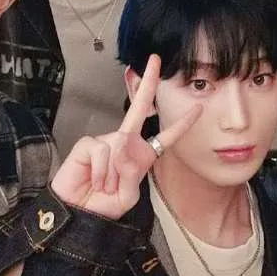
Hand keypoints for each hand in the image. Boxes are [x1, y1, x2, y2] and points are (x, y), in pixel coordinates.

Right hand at [50, 55, 202, 218]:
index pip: (166, 137)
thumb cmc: (103, 205)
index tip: (198, 109)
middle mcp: (125, 143)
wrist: (78, 214)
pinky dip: (101, 171)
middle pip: (139, 108)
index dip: (182, 124)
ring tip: (105, 186)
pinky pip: (103, 151)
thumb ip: (132, 174)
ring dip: (114, 174)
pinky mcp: (88, 144)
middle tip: (155, 61)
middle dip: (148, 84)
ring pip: (119, 146)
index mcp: (141, 155)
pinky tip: (95, 179)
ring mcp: (106, 141)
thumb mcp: (128, 196)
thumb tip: (121, 149)